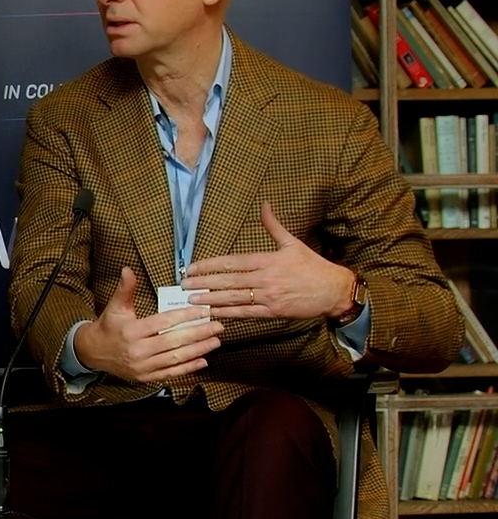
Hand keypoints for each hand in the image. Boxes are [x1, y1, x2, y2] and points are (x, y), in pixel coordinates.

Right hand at [71, 266, 222, 383]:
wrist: (94, 353)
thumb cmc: (109, 327)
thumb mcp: (116, 306)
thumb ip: (125, 288)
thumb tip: (128, 269)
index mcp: (131, 331)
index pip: (164, 322)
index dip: (185, 316)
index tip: (203, 310)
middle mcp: (137, 351)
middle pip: (174, 341)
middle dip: (199, 333)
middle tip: (217, 326)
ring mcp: (142, 366)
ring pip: (176, 358)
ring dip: (198, 350)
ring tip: (215, 341)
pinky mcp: (146, 377)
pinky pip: (171, 373)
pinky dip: (189, 367)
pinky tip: (203, 359)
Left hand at [181, 203, 354, 320]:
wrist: (334, 290)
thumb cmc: (313, 266)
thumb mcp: (293, 243)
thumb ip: (274, 226)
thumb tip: (265, 205)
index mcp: (268, 260)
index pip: (232, 262)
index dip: (210, 265)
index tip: (192, 267)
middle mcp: (266, 279)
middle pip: (228, 281)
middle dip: (203, 283)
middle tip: (183, 284)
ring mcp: (269, 297)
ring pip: (234, 298)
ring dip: (211, 299)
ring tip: (192, 299)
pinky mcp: (273, 312)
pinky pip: (246, 313)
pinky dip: (228, 313)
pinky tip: (213, 313)